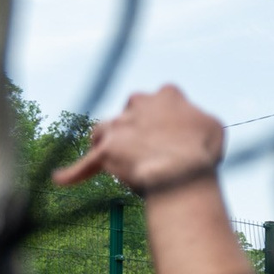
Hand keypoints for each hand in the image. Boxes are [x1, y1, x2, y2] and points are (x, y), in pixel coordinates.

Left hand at [55, 85, 227, 194]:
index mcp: (167, 94)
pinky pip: (85, 164)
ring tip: (113, 158)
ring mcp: (119, 125)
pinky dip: (73, 173)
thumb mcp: (213, 128)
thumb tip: (192, 126)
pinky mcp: (105, 149)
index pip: (162, 100)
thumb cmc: (202, 152)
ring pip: (104, 130)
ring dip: (107, 141)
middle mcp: (138, 103)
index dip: (166, 120)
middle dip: (135, 127)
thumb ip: (199, 120)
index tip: (172, 135)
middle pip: (130, 113)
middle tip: (148, 149)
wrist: (180, 172)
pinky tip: (60, 179)